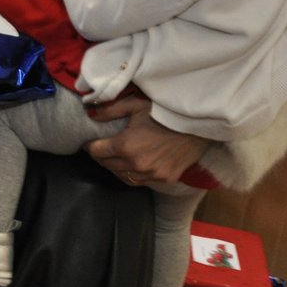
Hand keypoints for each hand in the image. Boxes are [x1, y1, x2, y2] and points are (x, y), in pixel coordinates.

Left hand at [84, 95, 209, 185]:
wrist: (197, 125)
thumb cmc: (166, 111)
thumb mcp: (136, 105)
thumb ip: (110, 110)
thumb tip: (90, 113)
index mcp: (126, 146)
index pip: (97, 151)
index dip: (90, 145)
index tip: (89, 141)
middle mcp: (136, 164)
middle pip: (107, 165)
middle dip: (101, 156)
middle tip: (100, 148)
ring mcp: (151, 175)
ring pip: (122, 176)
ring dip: (114, 168)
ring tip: (113, 158)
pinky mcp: (163, 179)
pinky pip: (139, 182)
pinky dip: (131, 175)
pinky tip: (131, 166)